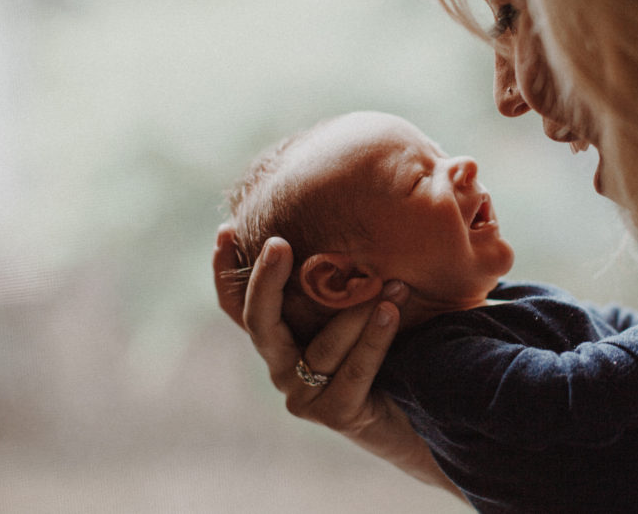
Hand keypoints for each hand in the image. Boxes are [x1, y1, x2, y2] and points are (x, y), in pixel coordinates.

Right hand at [213, 225, 460, 494]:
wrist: (413, 416)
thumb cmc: (386, 351)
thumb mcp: (358, 311)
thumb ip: (342, 280)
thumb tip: (349, 221)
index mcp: (281, 340)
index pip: (238, 306)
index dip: (224, 273)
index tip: (226, 230)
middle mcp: (283, 366)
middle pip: (260, 322)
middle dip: (266, 281)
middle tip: (278, 244)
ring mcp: (304, 394)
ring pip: (323, 345)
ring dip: (357, 309)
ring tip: (388, 281)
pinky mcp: (334, 414)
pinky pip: (354, 370)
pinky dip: (373, 338)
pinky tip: (389, 312)